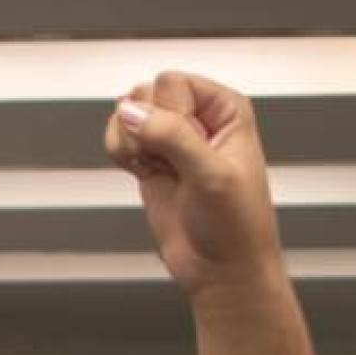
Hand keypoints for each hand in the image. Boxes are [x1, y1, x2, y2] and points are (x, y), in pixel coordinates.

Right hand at [103, 72, 284, 301]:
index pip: (173, 83)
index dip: (169, 114)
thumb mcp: (211, 176)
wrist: (222, 271)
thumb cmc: (237, 228)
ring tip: (155, 168)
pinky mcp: (150, 160)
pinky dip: (120, 153)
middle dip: (146, 130)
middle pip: (145, 94)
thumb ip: (173, 137)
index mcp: (225, 109)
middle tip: (167, 163)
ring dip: (129, 141)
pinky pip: (118, 136)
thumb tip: (132, 112)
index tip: (185, 150)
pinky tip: (143, 173)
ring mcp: (171, 139)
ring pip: (127, 113)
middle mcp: (197, 118)